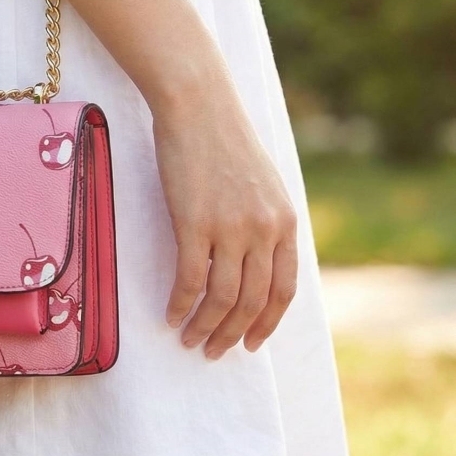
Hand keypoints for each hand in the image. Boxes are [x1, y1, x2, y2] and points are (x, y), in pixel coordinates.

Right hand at [152, 72, 298, 358]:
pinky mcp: (194, 222)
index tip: (252, 344)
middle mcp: (264, 229)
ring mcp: (230, 227)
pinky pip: (190, 279)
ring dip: (205, 326)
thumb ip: (264, 221)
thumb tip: (252, 260)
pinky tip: (170, 314)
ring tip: (189, 340)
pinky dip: (180, 304)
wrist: (197, 104)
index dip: (267, 323)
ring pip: (222, 297)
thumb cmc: (221, 139)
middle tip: (212, 350)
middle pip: (252, 300)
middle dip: (232, 334)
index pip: (283, 289)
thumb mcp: (260, 183)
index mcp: (285, 221)